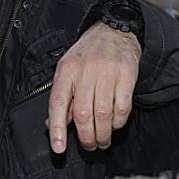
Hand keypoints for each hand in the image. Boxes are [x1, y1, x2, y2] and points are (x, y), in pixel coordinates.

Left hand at [47, 22, 139, 152]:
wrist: (114, 30)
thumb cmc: (89, 53)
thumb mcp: (68, 69)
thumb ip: (62, 97)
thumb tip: (52, 124)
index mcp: (67, 70)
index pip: (58, 103)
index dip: (57, 128)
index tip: (58, 147)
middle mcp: (85, 71)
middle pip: (83, 113)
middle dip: (86, 137)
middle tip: (89, 146)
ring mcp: (107, 72)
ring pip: (103, 114)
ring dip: (103, 134)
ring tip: (102, 141)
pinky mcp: (126, 75)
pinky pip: (122, 107)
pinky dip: (118, 122)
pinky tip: (115, 125)